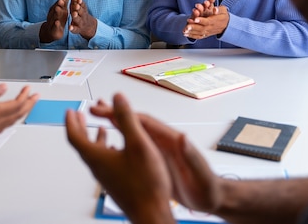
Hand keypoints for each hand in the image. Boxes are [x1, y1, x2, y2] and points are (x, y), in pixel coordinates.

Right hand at [0, 84, 38, 140]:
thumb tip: (4, 88)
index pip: (16, 105)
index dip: (25, 96)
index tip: (29, 89)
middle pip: (18, 114)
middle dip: (29, 104)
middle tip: (35, 97)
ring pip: (13, 120)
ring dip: (22, 111)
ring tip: (27, 103)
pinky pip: (6, 124)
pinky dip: (13, 117)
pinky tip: (12, 114)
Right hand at [40, 0, 70, 42]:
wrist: (52, 31)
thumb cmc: (58, 18)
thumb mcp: (62, 8)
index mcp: (58, 8)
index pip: (61, 2)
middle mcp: (54, 13)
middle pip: (57, 7)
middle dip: (59, 3)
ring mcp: (53, 20)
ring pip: (55, 16)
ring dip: (56, 12)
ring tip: (58, 8)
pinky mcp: (54, 28)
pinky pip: (55, 26)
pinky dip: (56, 24)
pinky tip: (57, 22)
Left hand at [66, 94, 174, 223]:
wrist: (152, 214)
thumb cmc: (146, 184)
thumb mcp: (138, 143)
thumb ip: (127, 118)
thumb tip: (117, 97)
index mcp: (97, 157)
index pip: (74, 136)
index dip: (71, 121)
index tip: (70, 111)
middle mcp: (98, 167)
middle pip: (82, 144)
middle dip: (79, 127)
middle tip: (78, 116)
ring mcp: (106, 176)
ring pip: (94, 153)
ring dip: (94, 138)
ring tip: (100, 128)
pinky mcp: (115, 182)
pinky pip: (105, 162)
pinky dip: (107, 149)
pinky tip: (118, 149)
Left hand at [68, 0, 96, 39]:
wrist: (88, 26)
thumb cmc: (80, 12)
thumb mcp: (77, 4)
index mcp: (81, 7)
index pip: (81, 4)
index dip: (80, 2)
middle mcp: (82, 14)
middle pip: (81, 11)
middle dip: (79, 8)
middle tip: (76, 6)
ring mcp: (80, 22)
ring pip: (78, 20)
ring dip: (76, 17)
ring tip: (74, 15)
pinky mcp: (77, 29)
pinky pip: (75, 29)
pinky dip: (73, 28)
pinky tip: (70, 28)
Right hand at [89, 98, 222, 214]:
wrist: (212, 199)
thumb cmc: (207, 187)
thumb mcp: (200, 173)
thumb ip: (192, 156)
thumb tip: (184, 137)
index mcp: (172, 141)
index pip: (145, 122)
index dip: (125, 114)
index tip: (107, 108)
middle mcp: (164, 143)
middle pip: (136, 124)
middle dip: (116, 115)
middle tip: (96, 109)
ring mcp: (159, 152)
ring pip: (133, 134)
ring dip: (116, 124)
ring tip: (98, 119)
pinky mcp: (156, 162)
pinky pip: (134, 149)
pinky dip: (121, 142)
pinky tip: (112, 145)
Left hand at [183, 0, 228, 38]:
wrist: (227, 25)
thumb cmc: (223, 15)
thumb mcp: (223, 10)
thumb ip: (218, 9)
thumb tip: (215, 9)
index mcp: (215, 21)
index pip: (208, 21)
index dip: (201, 20)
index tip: (195, 19)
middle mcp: (211, 27)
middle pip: (202, 28)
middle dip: (194, 27)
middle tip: (187, 26)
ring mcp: (209, 32)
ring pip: (199, 33)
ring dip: (191, 32)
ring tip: (184, 31)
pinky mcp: (206, 34)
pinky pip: (199, 36)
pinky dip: (192, 36)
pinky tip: (186, 34)